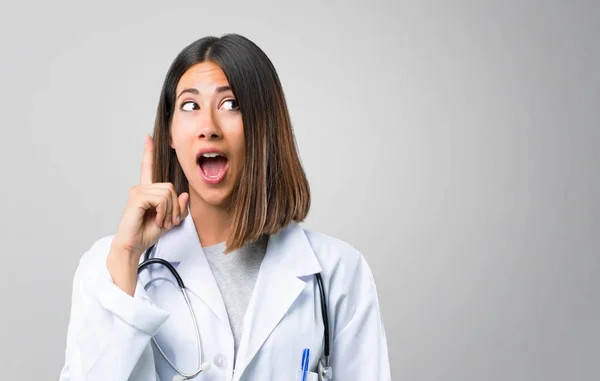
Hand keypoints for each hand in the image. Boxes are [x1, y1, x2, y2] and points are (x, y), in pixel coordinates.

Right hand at [111, 134, 188, 259]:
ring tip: (162, 222)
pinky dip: (164, 212)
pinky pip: (161, 199)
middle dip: (175, 206)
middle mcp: (141, 188)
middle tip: (169, 221)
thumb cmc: (148, 233)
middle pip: (170, 187)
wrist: (133, 245)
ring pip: (167, 193)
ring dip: (170, 211)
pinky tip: (157, 221)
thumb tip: (184, 194)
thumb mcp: (170, 219)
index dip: (148, 152)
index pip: (148, 168)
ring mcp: (138, 192)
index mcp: (147, 191)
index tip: (147, 137)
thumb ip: (178, 207)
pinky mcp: (137, 198)